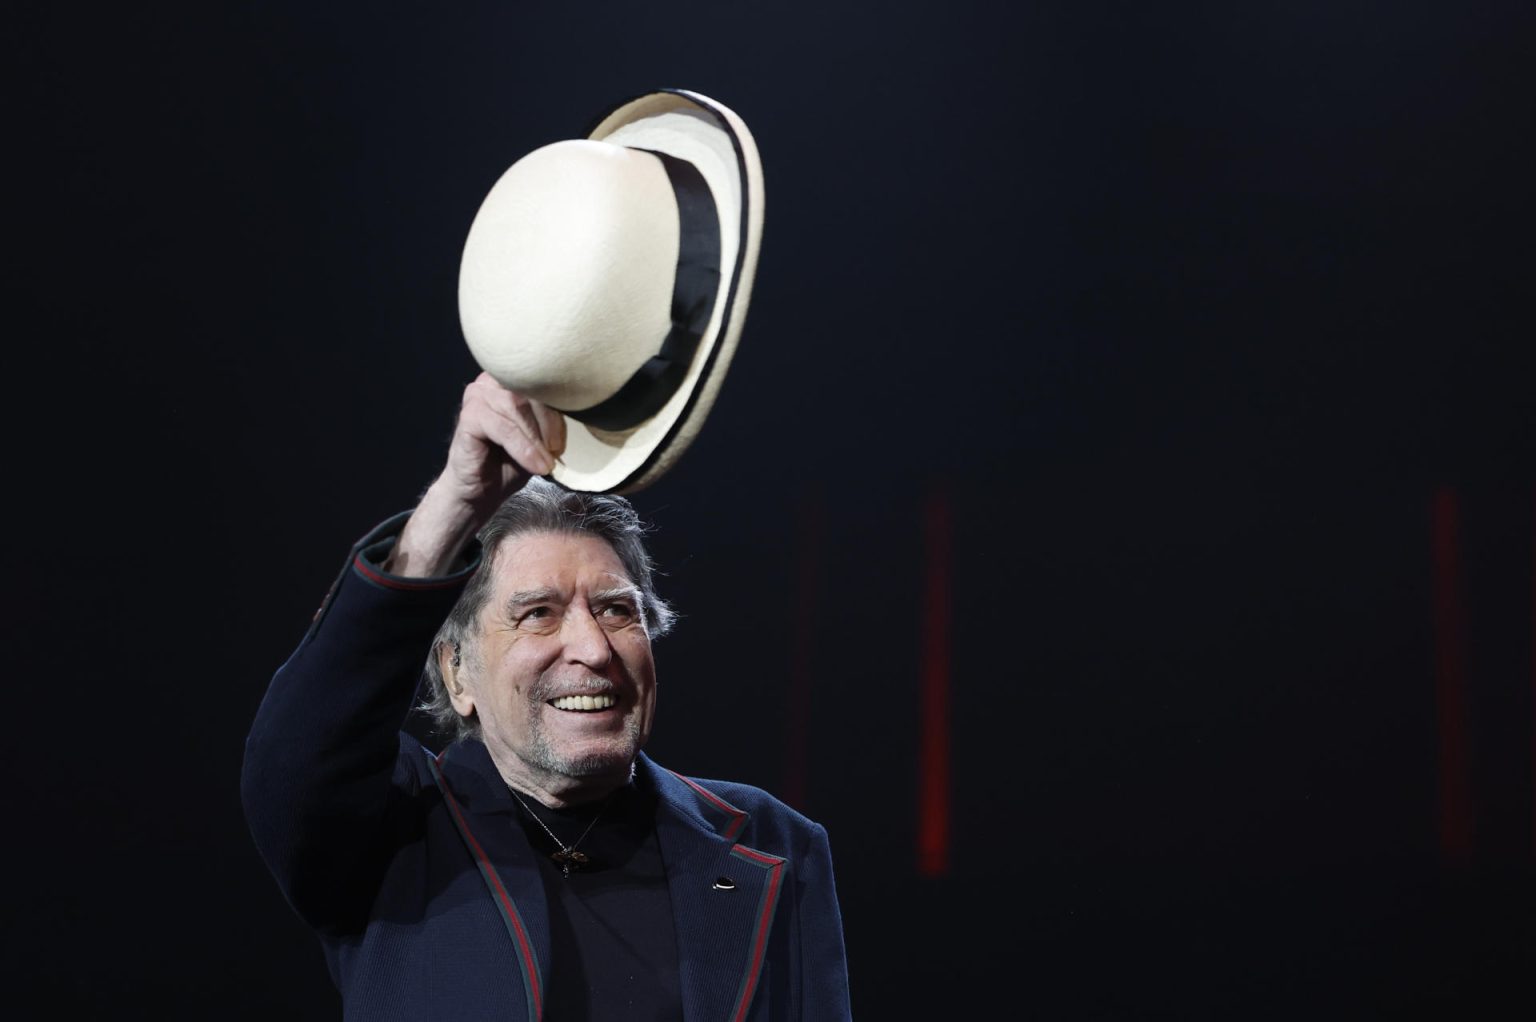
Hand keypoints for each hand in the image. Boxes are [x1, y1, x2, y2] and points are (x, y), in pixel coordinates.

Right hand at [386, 373, 566, 575]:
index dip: (561, 404)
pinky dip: (522, 447)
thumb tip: (587, 411)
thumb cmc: (512, 461)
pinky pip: (501, 426)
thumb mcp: (542, 438)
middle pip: (530, 389)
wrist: (480, 490)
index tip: (571, 434)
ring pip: (516, 406)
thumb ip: (556, 419)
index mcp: (512, 378)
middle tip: (558, 450)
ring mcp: (477, 395)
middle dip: (550, 421)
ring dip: (537, 438)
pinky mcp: (468, 416)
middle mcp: (492, 381)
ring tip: (547, 462)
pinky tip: (535, 465)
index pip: (544, 379)